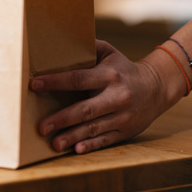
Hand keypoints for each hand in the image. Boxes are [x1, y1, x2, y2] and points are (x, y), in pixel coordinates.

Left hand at [30, 40, 175, 153]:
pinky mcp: (126, 131)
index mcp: (109, 75)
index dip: (55, 82)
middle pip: (85, 109)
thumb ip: (89, 47)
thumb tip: (61, 42)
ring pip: (94, 128)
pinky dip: (92, 145)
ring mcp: (122, 116)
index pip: (78, 79)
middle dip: (62, 118)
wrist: (157, 87)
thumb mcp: (110, 52)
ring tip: (54, 143)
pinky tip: (77, 149)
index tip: (34, 85)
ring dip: (73, 136)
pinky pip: (106, 140)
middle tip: (41, 127)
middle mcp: (117, 96)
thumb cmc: (123, 68)